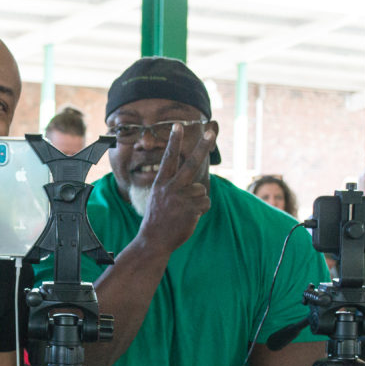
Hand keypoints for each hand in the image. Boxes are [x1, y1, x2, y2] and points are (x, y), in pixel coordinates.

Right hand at [139, 123, 215, 251]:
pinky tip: (189, 217)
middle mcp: (170, 187)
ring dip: (198, 200)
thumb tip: (200, 185)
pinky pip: (205, 202)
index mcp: (161, 183)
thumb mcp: (160, 198)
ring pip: (201, 190)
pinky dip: (201, 210)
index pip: (168, 158)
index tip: (178, 125)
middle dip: (202, 146)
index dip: (174, 141)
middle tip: (211, 132)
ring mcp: (181, 198)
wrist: (153, 240)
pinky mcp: (190, 209)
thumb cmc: (158, 218)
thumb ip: (175, 187)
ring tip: (184, 211)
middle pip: (191, 163)